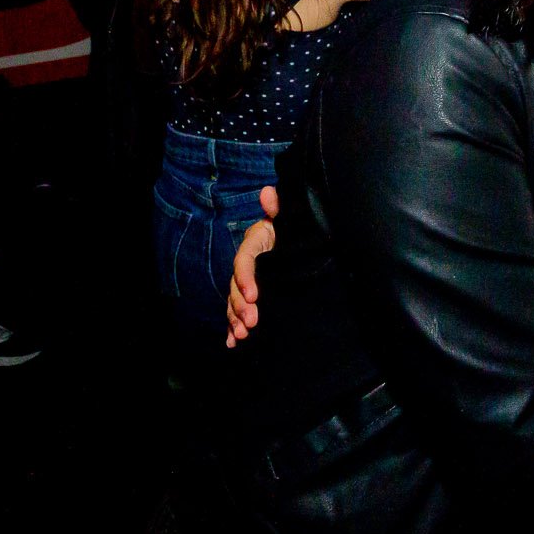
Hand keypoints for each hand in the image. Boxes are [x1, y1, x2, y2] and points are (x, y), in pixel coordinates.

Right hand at [224, 185, 280, 347]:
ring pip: (235, 300)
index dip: (246, 278)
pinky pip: (239, 310)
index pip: (245, 260)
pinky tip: (233, 340)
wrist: (301, 238)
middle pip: (237, 284)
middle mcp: (247, 262)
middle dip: (240, 305)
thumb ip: (280, 207)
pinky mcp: (251, 294)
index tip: (253, 295)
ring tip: (242, 334)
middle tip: (251, 322)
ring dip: (235, 318)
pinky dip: (234, 326)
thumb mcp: (290, 217)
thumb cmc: (295, 227)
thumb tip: (269, 192)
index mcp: (255, 242)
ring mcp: (247, 279)